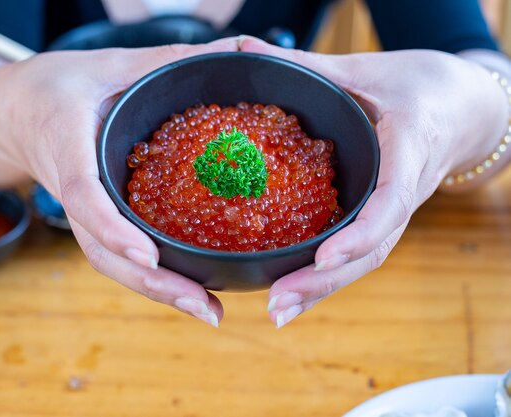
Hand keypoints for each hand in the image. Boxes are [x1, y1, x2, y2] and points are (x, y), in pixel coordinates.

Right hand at [0, 39, 241, 326]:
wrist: (12, 110)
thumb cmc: (56, 86)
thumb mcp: (111, 64)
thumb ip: (169, 60)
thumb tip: (240, 50)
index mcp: (66, 143)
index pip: (84, 194)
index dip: (112, 227)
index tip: (147, 255)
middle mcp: (70, 188)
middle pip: (102, 250)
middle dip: (152, 282)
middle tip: (204, 306)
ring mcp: (79, 210)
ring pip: (110, 262)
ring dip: (156, 291)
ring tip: (207, 310)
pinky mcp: (91, 218)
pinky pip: (116, 253)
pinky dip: (150, 276)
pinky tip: (189, 288)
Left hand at [239, 37, 509, 326]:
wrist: (461, 106)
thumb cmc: (419, 87)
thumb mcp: (365, 71)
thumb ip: (308, 66)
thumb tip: (245, 49)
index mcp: (407, 152)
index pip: (390, 202)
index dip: (360, 235)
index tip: (325, 259)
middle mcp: (402, 192)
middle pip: (371, 250)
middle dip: (325, 282)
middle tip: (278, 306)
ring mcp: (393, 211)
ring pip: (364, 261)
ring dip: (322, 291)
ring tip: (277, 312)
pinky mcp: (380, 217)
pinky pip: (357, 252)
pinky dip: (327, 275)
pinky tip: (291, 292)